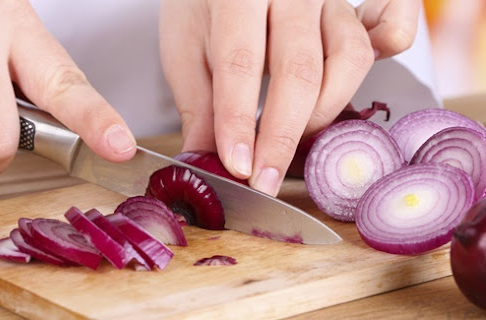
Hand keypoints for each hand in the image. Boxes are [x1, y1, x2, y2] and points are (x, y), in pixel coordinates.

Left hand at [159, 0, 418, 194]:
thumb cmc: (206, 8)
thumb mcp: (185, 47)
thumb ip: (199, 101)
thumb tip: (205, 159)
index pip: (241, 64)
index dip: (240, 122)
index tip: (239, 167)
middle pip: (300, 70)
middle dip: (283, 136)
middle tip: (265, 179)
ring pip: (350, 57)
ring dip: (325, 111)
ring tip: (294, 135)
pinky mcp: (355, 6)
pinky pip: (393, 28)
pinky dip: (387, 56)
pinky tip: (349, 83)